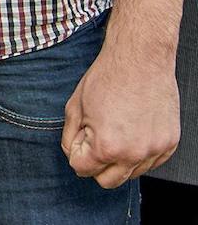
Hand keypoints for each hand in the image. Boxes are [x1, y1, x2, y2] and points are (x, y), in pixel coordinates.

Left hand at [62, 43, 179, 187]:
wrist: (140, 59)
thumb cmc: (107, 78)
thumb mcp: (75, 107)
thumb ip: (70, 137)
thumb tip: (73, 154)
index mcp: (107, 146)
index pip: (82, 169)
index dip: (76, 152)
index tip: (81, 136)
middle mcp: (134, 153)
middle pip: (108, 181)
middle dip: (96, 165)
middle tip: (94, 139)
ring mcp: (156, 150)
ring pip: (131, 174)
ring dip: (119, 160)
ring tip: (115, 130)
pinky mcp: (170, 143)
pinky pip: (151, 163)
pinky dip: (139, 153)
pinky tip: (132, 131)